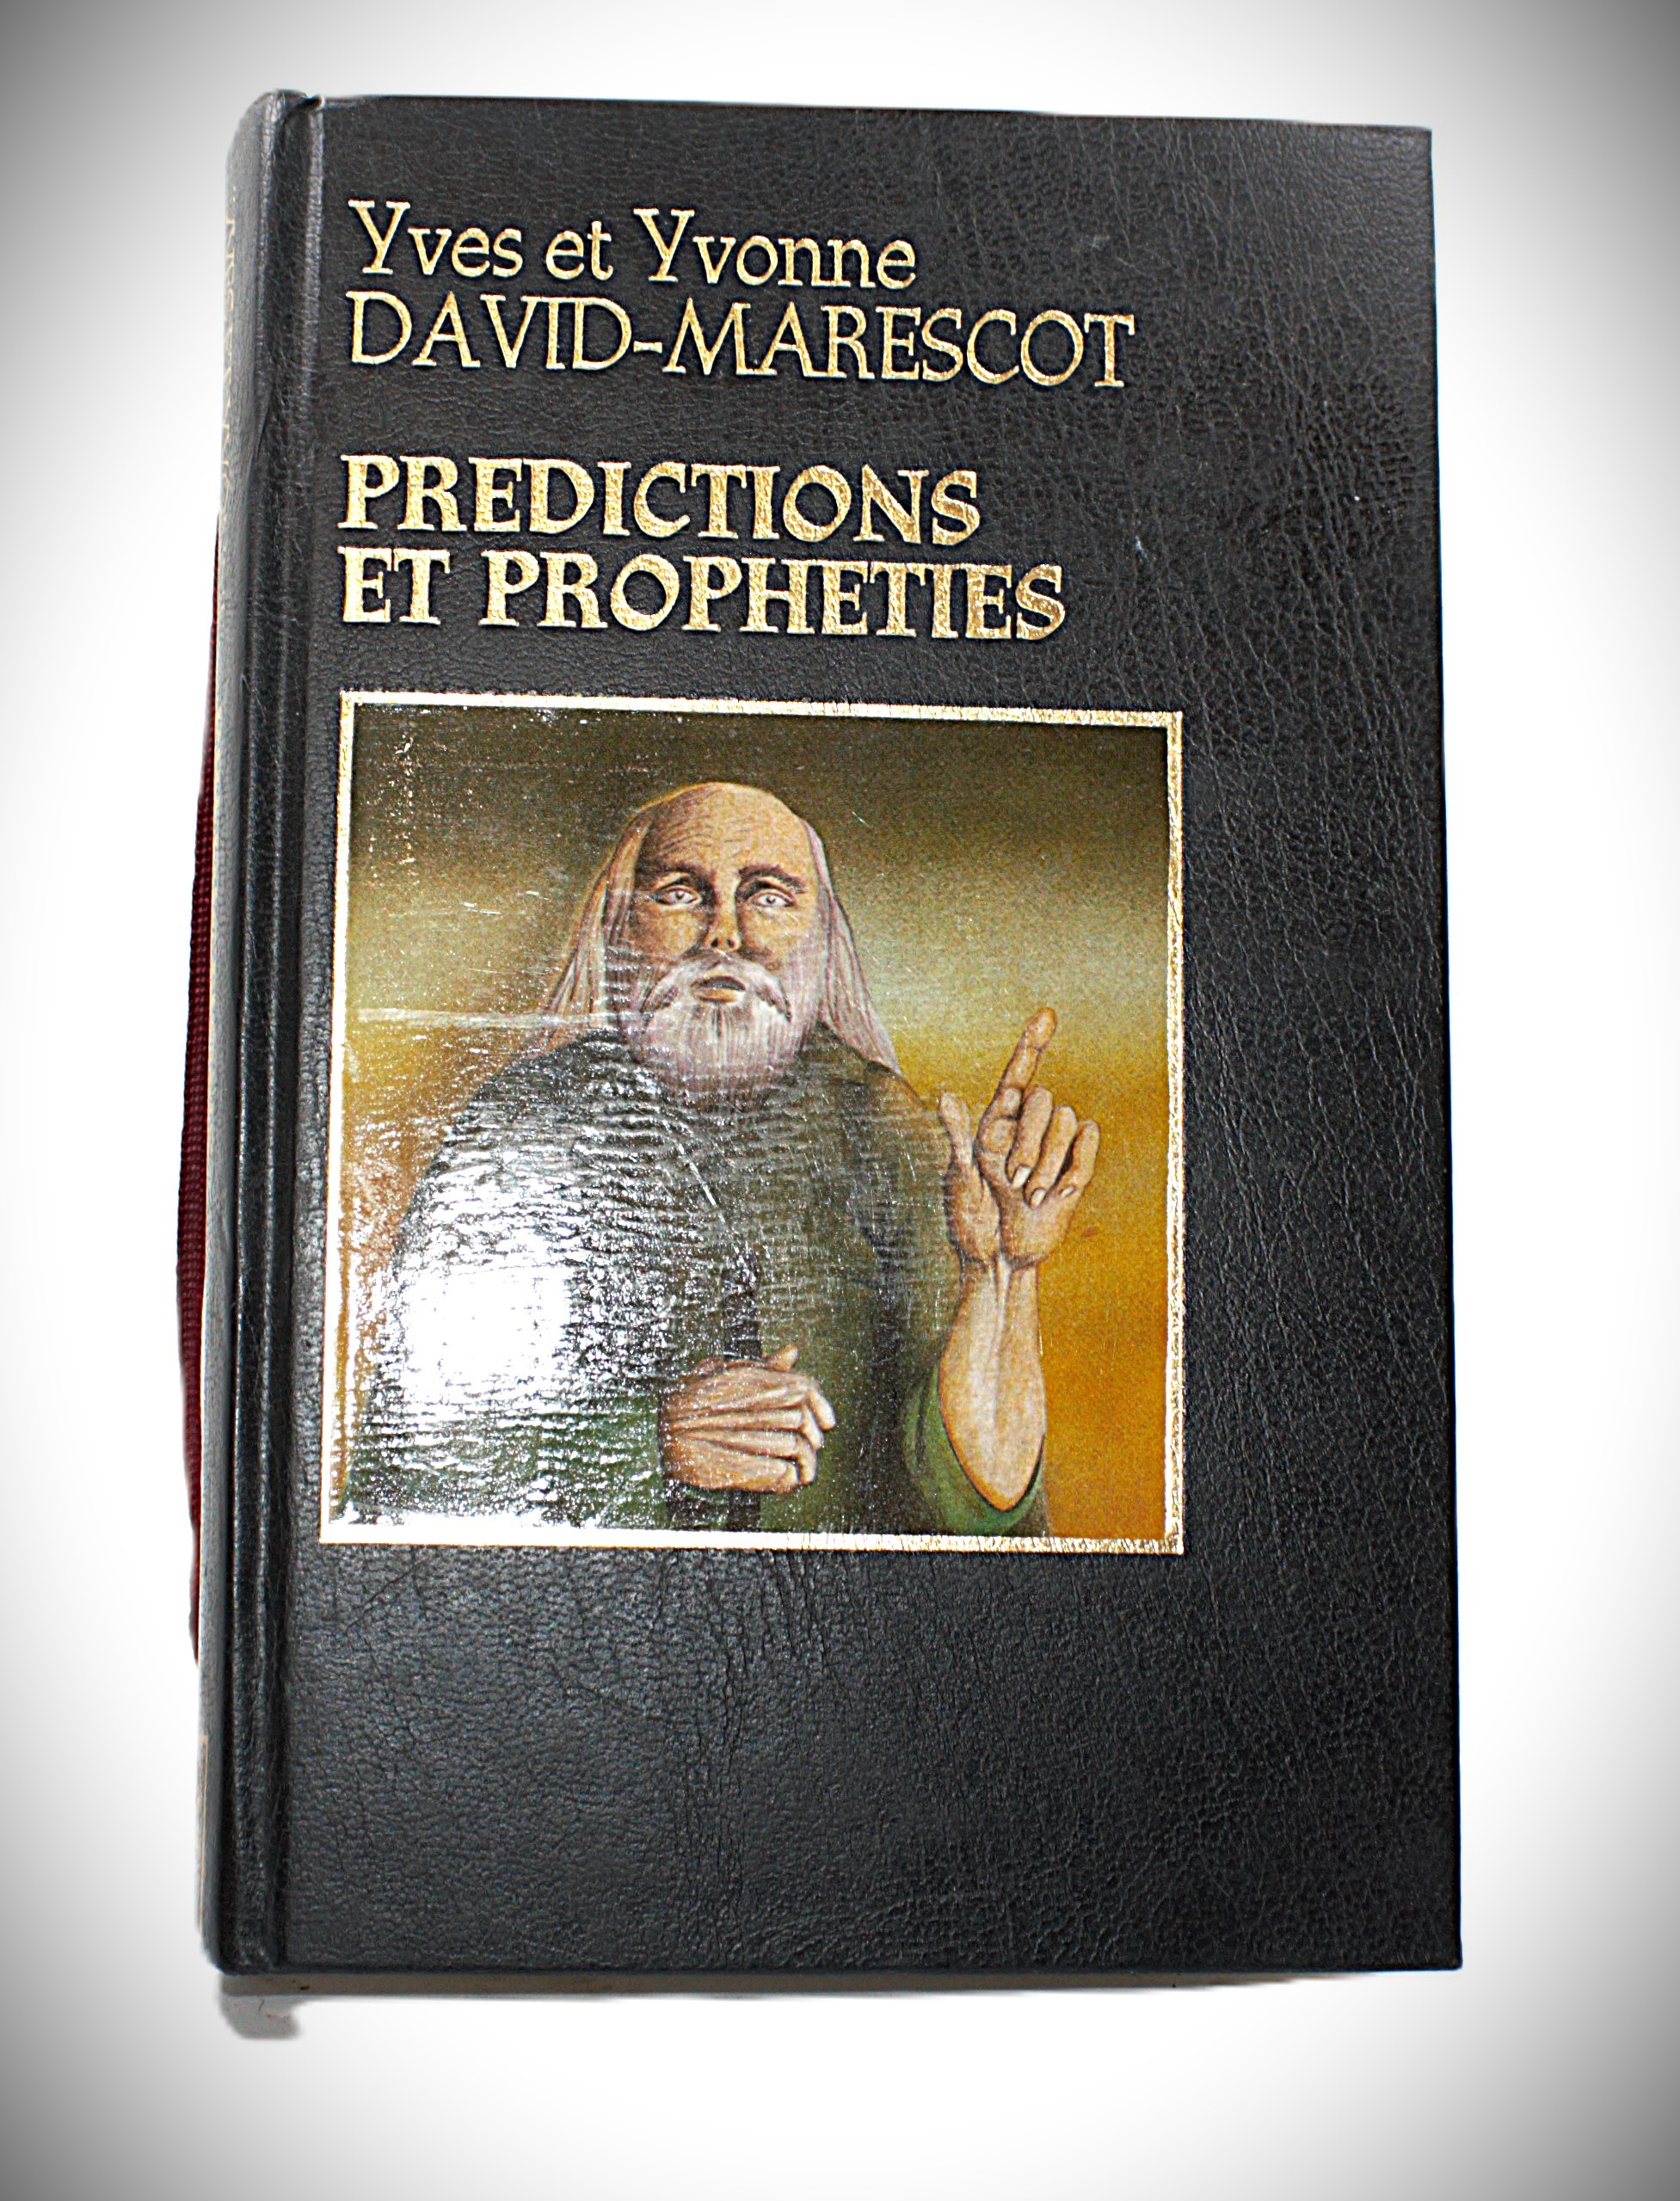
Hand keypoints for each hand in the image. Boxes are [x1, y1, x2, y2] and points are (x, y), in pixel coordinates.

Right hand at [658, 1343, 835, 1494]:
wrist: (653, 1435)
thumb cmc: (690, 1403)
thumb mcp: (724, 1376)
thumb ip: (762, 1367)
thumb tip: (793, 1351)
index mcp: (752, 1380)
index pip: (805, 1387)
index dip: (821, 1406)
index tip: (828, 1423)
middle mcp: (752, 1403)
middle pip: (802, 1419)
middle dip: (813, 1439)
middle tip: (812, 1451)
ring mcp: (746, 1436)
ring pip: (795, 1447)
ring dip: (804, 1463)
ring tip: (802, 1472)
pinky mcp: (740, 1468)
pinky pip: (782, 1475)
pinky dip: (789, 1480)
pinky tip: (786, 1482)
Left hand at [937, 1009, 1099, 1271]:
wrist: (1001, 1257)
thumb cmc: (971, 1220)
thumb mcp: (958, 1179)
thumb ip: (957, 1136)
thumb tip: (946, 1094)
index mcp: (995, 1122)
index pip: (1017, 1075)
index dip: (1032, 1044)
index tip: (1047, 1014)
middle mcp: (1026, 1127)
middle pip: (1042, 1100)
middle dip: (1028, 1142)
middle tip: (1012, 1181)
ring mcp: (1054, 1145)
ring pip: (1066, 1121)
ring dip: (1047, 1163)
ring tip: (1028, 1195)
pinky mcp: (1077, 1165)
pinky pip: (1089, 1140)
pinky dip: (1075, 1165)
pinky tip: (1057, 1194)